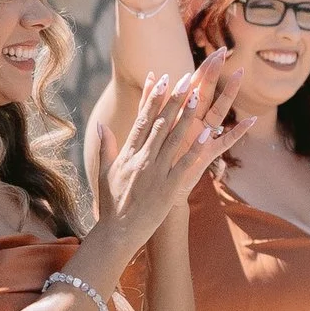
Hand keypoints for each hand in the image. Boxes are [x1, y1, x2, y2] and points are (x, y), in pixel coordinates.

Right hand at [92, 60, 235, 256]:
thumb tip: (101, 125)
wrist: (118, 232)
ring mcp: (156, 171)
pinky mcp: (169, 186)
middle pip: (161, 123)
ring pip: (174, 138)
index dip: (153, 97)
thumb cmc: (112, 204)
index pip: (142, 119)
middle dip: (174, 99)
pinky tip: (209, 132)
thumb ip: (106, 147)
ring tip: (197, 96)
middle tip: (185, 79)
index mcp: (128, 153)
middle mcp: (142, 158)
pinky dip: (197, 146)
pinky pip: (186, 162)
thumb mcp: (104, 172)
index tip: (161, 78)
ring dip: (187, 116)